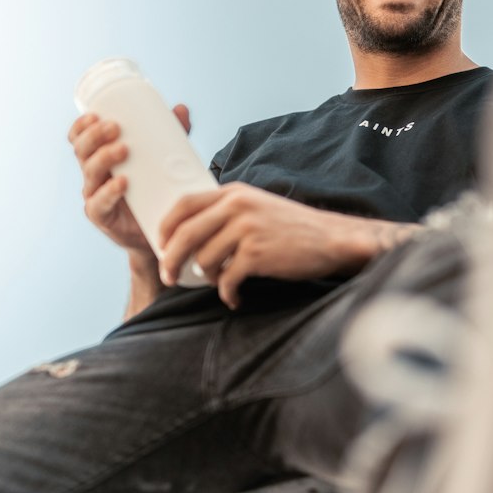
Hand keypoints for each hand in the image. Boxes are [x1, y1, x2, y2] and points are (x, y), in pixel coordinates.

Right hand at [68, 104, 191, 252]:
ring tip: (124, 149)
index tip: (95, 114)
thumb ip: (170, 136)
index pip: (79, 139)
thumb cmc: (153, 192)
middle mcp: (93, 176)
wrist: (157, 233)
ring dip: (104, 158)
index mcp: (99, 159)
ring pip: (89, 173)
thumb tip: (181, 109)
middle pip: (81, 151)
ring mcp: (95, 197)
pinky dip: (110, 191)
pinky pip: (99, 203)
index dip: (81, 126)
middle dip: (94, 136)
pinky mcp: (103, 218)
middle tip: (115, 127)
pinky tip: (122, 182)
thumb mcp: (159, 160)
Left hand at [158, 183, 367, 308]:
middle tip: (169, 277)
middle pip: (186, 234)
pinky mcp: (256, 254)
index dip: (166, 227)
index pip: (184, 204)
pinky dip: (226, 294)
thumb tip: (191, 234)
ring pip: (204, 260)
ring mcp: (246, 230)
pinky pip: (226, 279)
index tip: (161, 245)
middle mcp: (236, 207)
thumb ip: (228, 212)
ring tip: (220, 284)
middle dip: (171, 260)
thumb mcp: (258, 206)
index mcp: (233, 193)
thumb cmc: (292, 228)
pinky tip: (234, 298)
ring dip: (207, 279)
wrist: (330, 240)